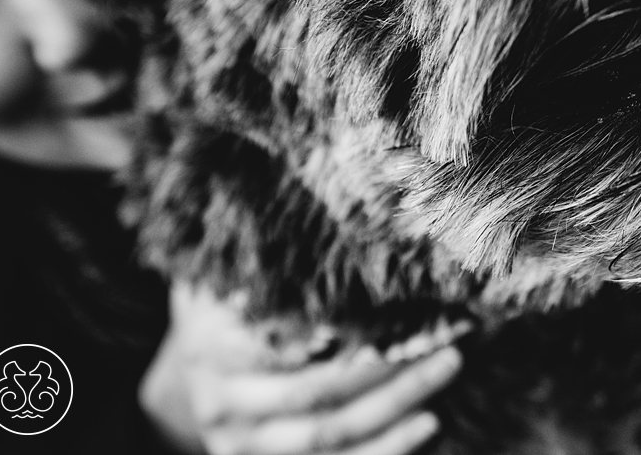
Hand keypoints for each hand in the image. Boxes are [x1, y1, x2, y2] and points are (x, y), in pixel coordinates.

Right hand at [141, 283, 463, 454]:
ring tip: (447, 368)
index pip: (278, 345)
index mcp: (210, 348)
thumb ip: (257, 259)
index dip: (335, 332)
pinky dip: (385, 449)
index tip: (390, 308)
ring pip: (328, 436)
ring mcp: (246, 443)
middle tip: (446, 340)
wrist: (193, 375)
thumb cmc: (228, 307)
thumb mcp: (226, 275)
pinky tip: (429, 421)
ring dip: (395, 407)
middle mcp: (223, 404)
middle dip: (383, 370)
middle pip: (314, 394)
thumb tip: (309, 210)